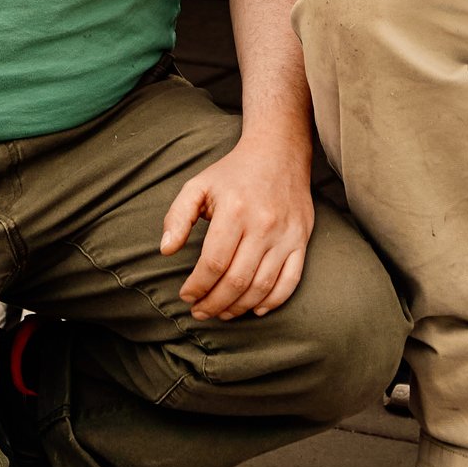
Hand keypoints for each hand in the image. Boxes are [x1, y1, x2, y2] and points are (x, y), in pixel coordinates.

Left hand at [160, 134, 314, 318]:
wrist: (278, 153)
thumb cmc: (232, 173)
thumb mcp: (198, 185)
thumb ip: (178, 217)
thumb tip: (166, 251)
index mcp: (234, 210)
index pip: (213, 263)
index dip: (197, 286)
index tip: (186, 296)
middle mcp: (263, 225)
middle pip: (237, 280)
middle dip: (214, 303)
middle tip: (200, 311)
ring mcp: (285, 235)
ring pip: (262, 286)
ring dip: (239, 308)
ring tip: (221, 313)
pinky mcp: (301, 240)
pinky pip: (290, 281)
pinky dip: (273, 302)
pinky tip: (255, 309)